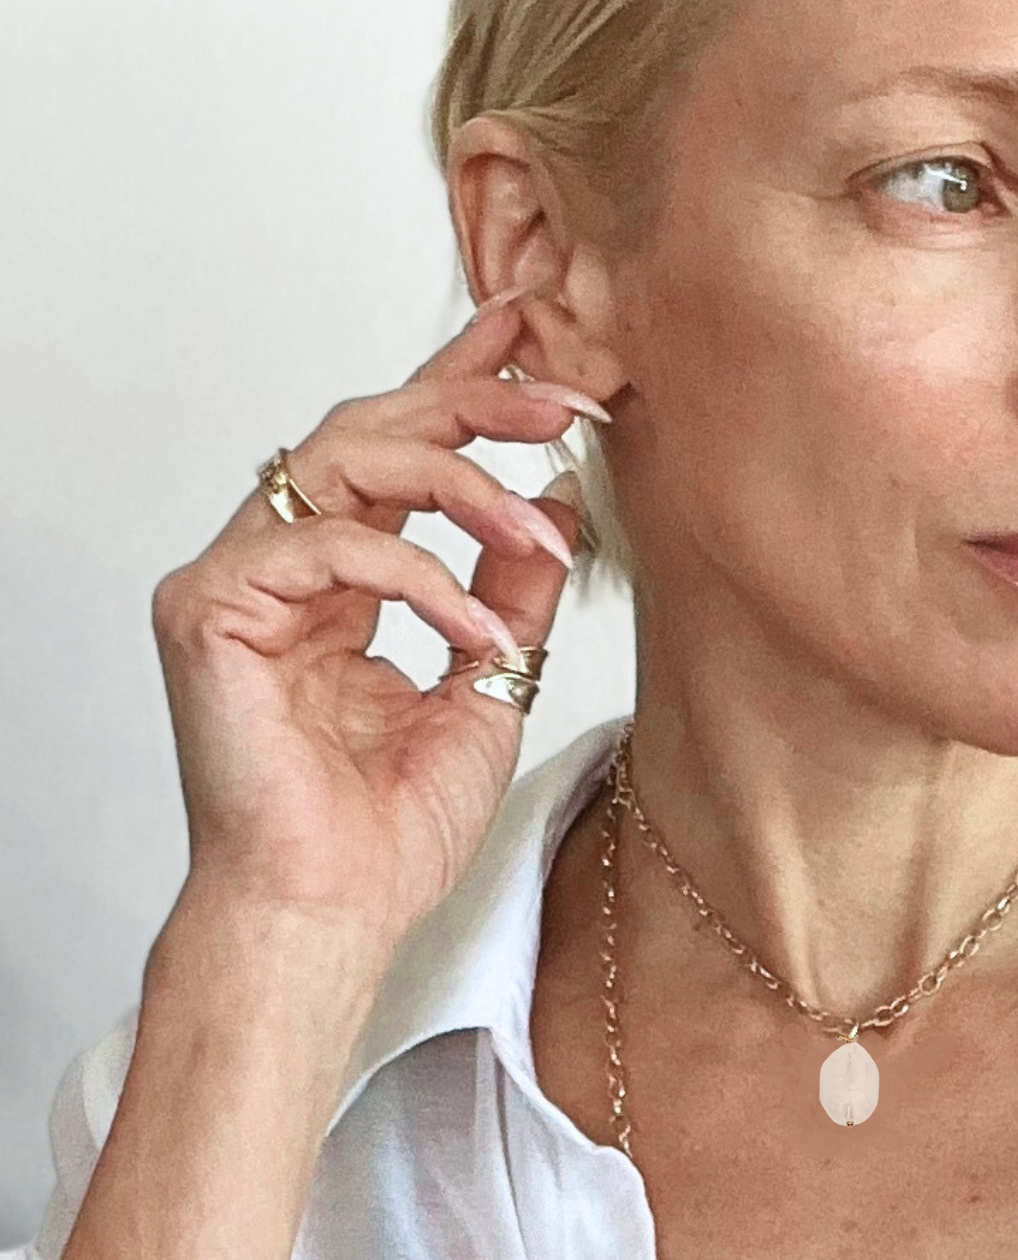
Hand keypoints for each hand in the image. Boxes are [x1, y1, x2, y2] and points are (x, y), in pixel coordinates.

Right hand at [147, 287, 605, 962]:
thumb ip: (511, 596)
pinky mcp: (212, 610)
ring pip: (344, 459)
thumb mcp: (487, 689)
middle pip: (370, 429)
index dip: (463, 385)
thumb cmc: (390, 832)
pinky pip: (326, 544)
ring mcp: (238, 582)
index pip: (399, 454)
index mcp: (337, 583)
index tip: (539, 345)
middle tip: (564, 398)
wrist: (335, 914)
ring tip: (537, 531)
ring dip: (461, 482)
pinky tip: (474, 624)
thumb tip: (559, 506)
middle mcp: (280, 566)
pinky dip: (416, 574)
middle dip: (474, 401)